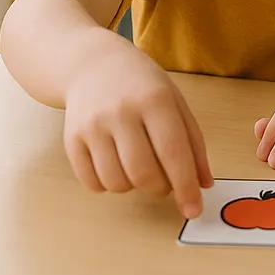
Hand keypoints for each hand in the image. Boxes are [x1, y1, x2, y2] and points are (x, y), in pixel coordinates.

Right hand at [63, 40, 212, 217]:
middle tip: (166, 181)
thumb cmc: (142, 85)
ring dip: (135, 187)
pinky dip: (109, 185)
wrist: (93, 65)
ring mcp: (93, 126)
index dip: (186, 186)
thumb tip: (203, 184)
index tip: (194, 209)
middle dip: (161, 188)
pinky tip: (117, 165)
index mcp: (155, 99)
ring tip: (140, 166)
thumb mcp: (175, 102)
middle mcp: (122, 112)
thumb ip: (193, 142)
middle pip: (144, 173)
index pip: (173, 152)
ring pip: (117, 183)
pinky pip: (93, 183)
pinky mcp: (71, 140)